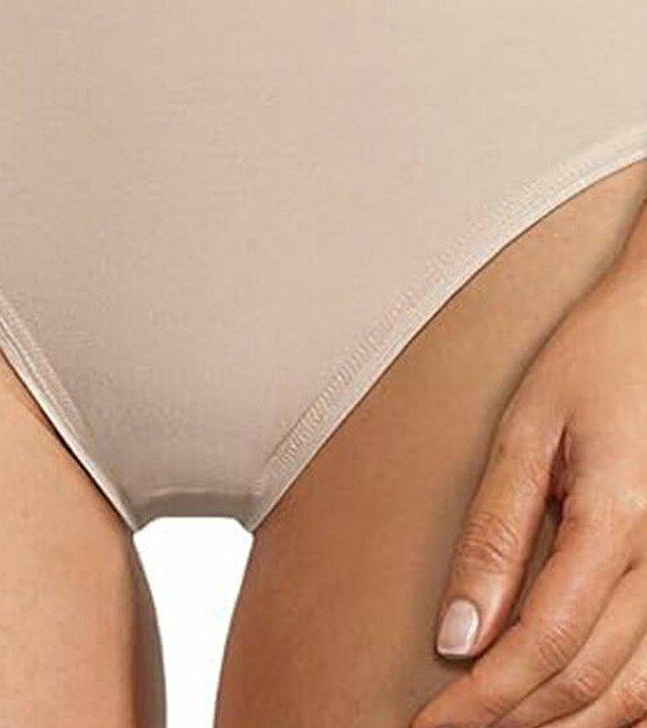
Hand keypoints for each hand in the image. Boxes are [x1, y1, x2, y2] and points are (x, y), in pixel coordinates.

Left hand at [410, 246, 646, 727]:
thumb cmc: (591, 362)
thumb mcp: (527, 431)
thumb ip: (495, 533)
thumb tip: (457, 635)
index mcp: (619, 519)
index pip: (542, 646)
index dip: (481, 702)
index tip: (427, 727)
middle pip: (586, 682)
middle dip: (510, 721)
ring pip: (632, 693)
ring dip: (561, 723)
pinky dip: (613, 704)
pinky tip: (564, 707)